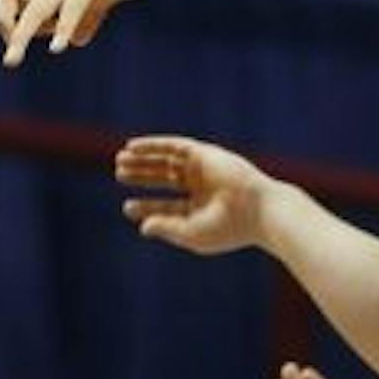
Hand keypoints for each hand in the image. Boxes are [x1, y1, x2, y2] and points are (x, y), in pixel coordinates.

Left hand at [0, 0, 174, 64]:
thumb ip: (92, 14)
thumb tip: (78, 39)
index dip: (17, 23)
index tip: (30, 42)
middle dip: (10, 33)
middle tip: (10, 64)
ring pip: (38, 6)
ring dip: (22, 35)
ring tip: (12, 61)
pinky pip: (75, 2)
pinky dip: (66, 25)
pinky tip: (60, 48)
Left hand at [117, 133, 272, 255]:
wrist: (258, 210)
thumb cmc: (229, 228)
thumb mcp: (191, 233)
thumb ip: (167, 228)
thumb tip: (142, 227)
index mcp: (202, 208)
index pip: (169, 205)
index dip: (147, 206)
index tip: (127, 207)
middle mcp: (202, 186)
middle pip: (165, 178)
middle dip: (142, 175)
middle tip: (119, 174)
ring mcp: (204, 169)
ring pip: (168, 160)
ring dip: (145, 159)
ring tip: (120, 160)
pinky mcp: (205, 154)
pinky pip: (175, 146)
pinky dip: (154, 145)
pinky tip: (133, 147)